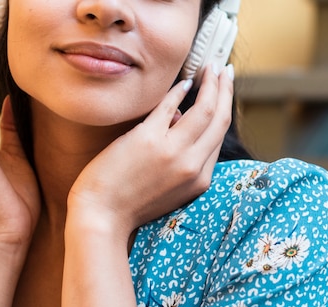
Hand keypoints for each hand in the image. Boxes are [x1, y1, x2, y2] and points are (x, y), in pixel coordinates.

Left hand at [68, 64, 233, 236]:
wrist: (102, 217)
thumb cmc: (129, 205)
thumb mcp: (169, 189)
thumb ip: (181, 160)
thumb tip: (180, 118)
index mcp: (199, 180)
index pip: (219, 139)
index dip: (225, 111)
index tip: (224, 93)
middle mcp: (191, 165)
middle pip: (220, 120)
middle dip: (226, 91)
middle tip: (224, 70)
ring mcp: (171, 151)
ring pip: (205, 109)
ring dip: (211, 83)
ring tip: (210, 67)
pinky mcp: (148, 138)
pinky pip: (170, 105)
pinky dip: (179, 90)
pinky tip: (183, 82)